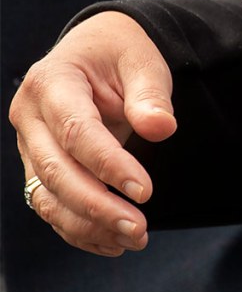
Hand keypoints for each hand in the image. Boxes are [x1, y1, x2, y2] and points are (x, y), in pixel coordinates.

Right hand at [9, 11, 175, 255]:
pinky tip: (111, 242)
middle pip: (57, 171)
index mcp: (52, 82)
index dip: (110, 165)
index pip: (77, 132)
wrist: (98, 50)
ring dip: (88, 225)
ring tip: (132, 240)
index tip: (145, 191)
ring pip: (48, 195)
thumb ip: (150, 95)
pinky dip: (78, 227)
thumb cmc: (121, 53)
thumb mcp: (143, 61)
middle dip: (97, 206)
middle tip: (139, 228)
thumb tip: (162, 127)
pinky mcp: (39, 164)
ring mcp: (30, 143)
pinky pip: (50, 203)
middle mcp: (31, 116)